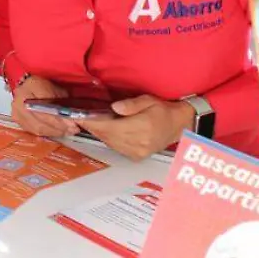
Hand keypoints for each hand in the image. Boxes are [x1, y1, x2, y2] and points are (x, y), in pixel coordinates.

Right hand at [10, 76, 78, 138]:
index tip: (73, 123)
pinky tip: (56, 132)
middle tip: (73, 130)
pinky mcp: (17, 119)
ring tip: (67, 132)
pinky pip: (33, 130)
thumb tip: (74, 118)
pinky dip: (46, 133)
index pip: (47, 105)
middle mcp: (20, 98)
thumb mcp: (56, 89)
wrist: (27, 86)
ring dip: (54, 132)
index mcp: (31, 85)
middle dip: (59, 126)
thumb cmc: (43, 86)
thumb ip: (63, 102)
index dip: (60, 116)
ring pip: (37, 127)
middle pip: (41, 118)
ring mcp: (16, 110)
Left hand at [76, 95, 194, 161]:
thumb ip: (131, 104)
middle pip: (107, 135)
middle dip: (92, 127)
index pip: (110, 126)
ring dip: (98, 133)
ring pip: (109, 142)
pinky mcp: (136, 156)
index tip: (80, 116)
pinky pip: (115, 147)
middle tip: (80, 117)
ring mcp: (137, 152)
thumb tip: (114, 107)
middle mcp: (138, 143)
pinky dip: (107, 139)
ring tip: (89, 122)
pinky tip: (103, 130)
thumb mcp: (149, 100)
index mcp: (142, 127)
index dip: (93, 122)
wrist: (178, 126)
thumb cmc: (162, 110)